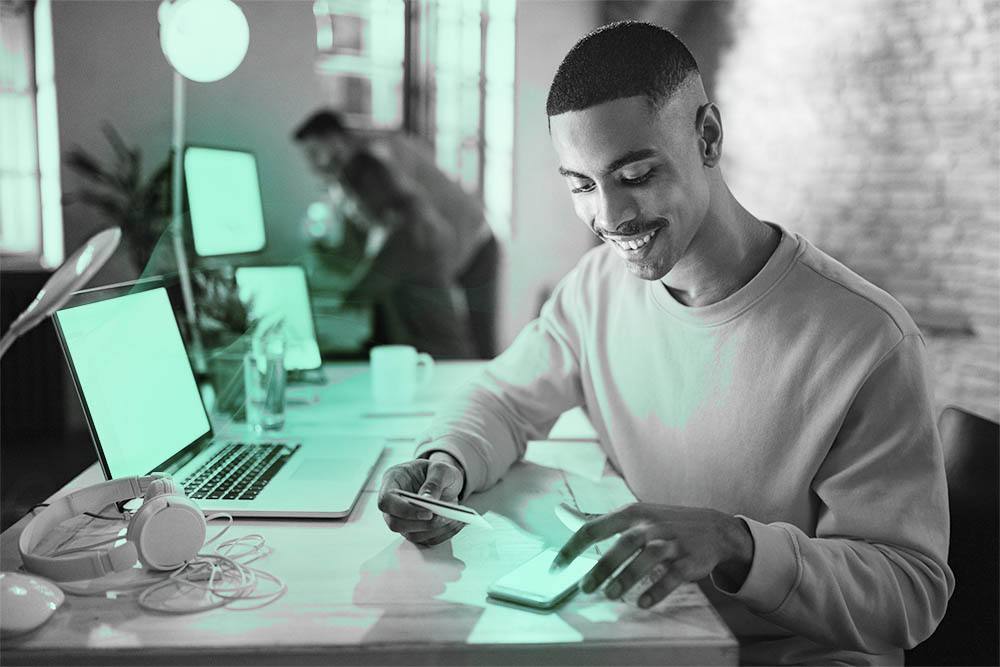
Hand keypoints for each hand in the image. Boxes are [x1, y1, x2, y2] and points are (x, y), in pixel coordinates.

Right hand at [377, 452, 465, 546]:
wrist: (445, 481)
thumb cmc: (438, 472)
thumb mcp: (441, 468)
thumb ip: (434, 481)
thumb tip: (427, 500)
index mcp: (393, 481)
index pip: (386, 501)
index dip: (403, 510)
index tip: (427, 511)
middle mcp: (394, 503)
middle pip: (395, 523)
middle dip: (420, 524)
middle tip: (442, 517)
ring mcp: (403, 519)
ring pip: (411, 535)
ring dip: (434, 530)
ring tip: (454, 519)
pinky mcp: (415, 530)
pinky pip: (426, 540)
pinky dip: (443, 534)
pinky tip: (456, 523)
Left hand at [552, 503, 753, 608]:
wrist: (712, 528)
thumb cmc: (662, 523)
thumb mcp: (632, 515)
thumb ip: (597, 519)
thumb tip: (562, 513)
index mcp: (631, 514)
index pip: (594, 527)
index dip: (573, 548)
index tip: (556, 568)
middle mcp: (650, 525)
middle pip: (623, 543)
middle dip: (603, 566)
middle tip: (585, 588)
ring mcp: (672, 542)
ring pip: (649, 557)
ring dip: (628, 577)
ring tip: (611, 595)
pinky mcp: (689, 559)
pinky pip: (674, 575)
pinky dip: (658, 589)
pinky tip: (642, 602)